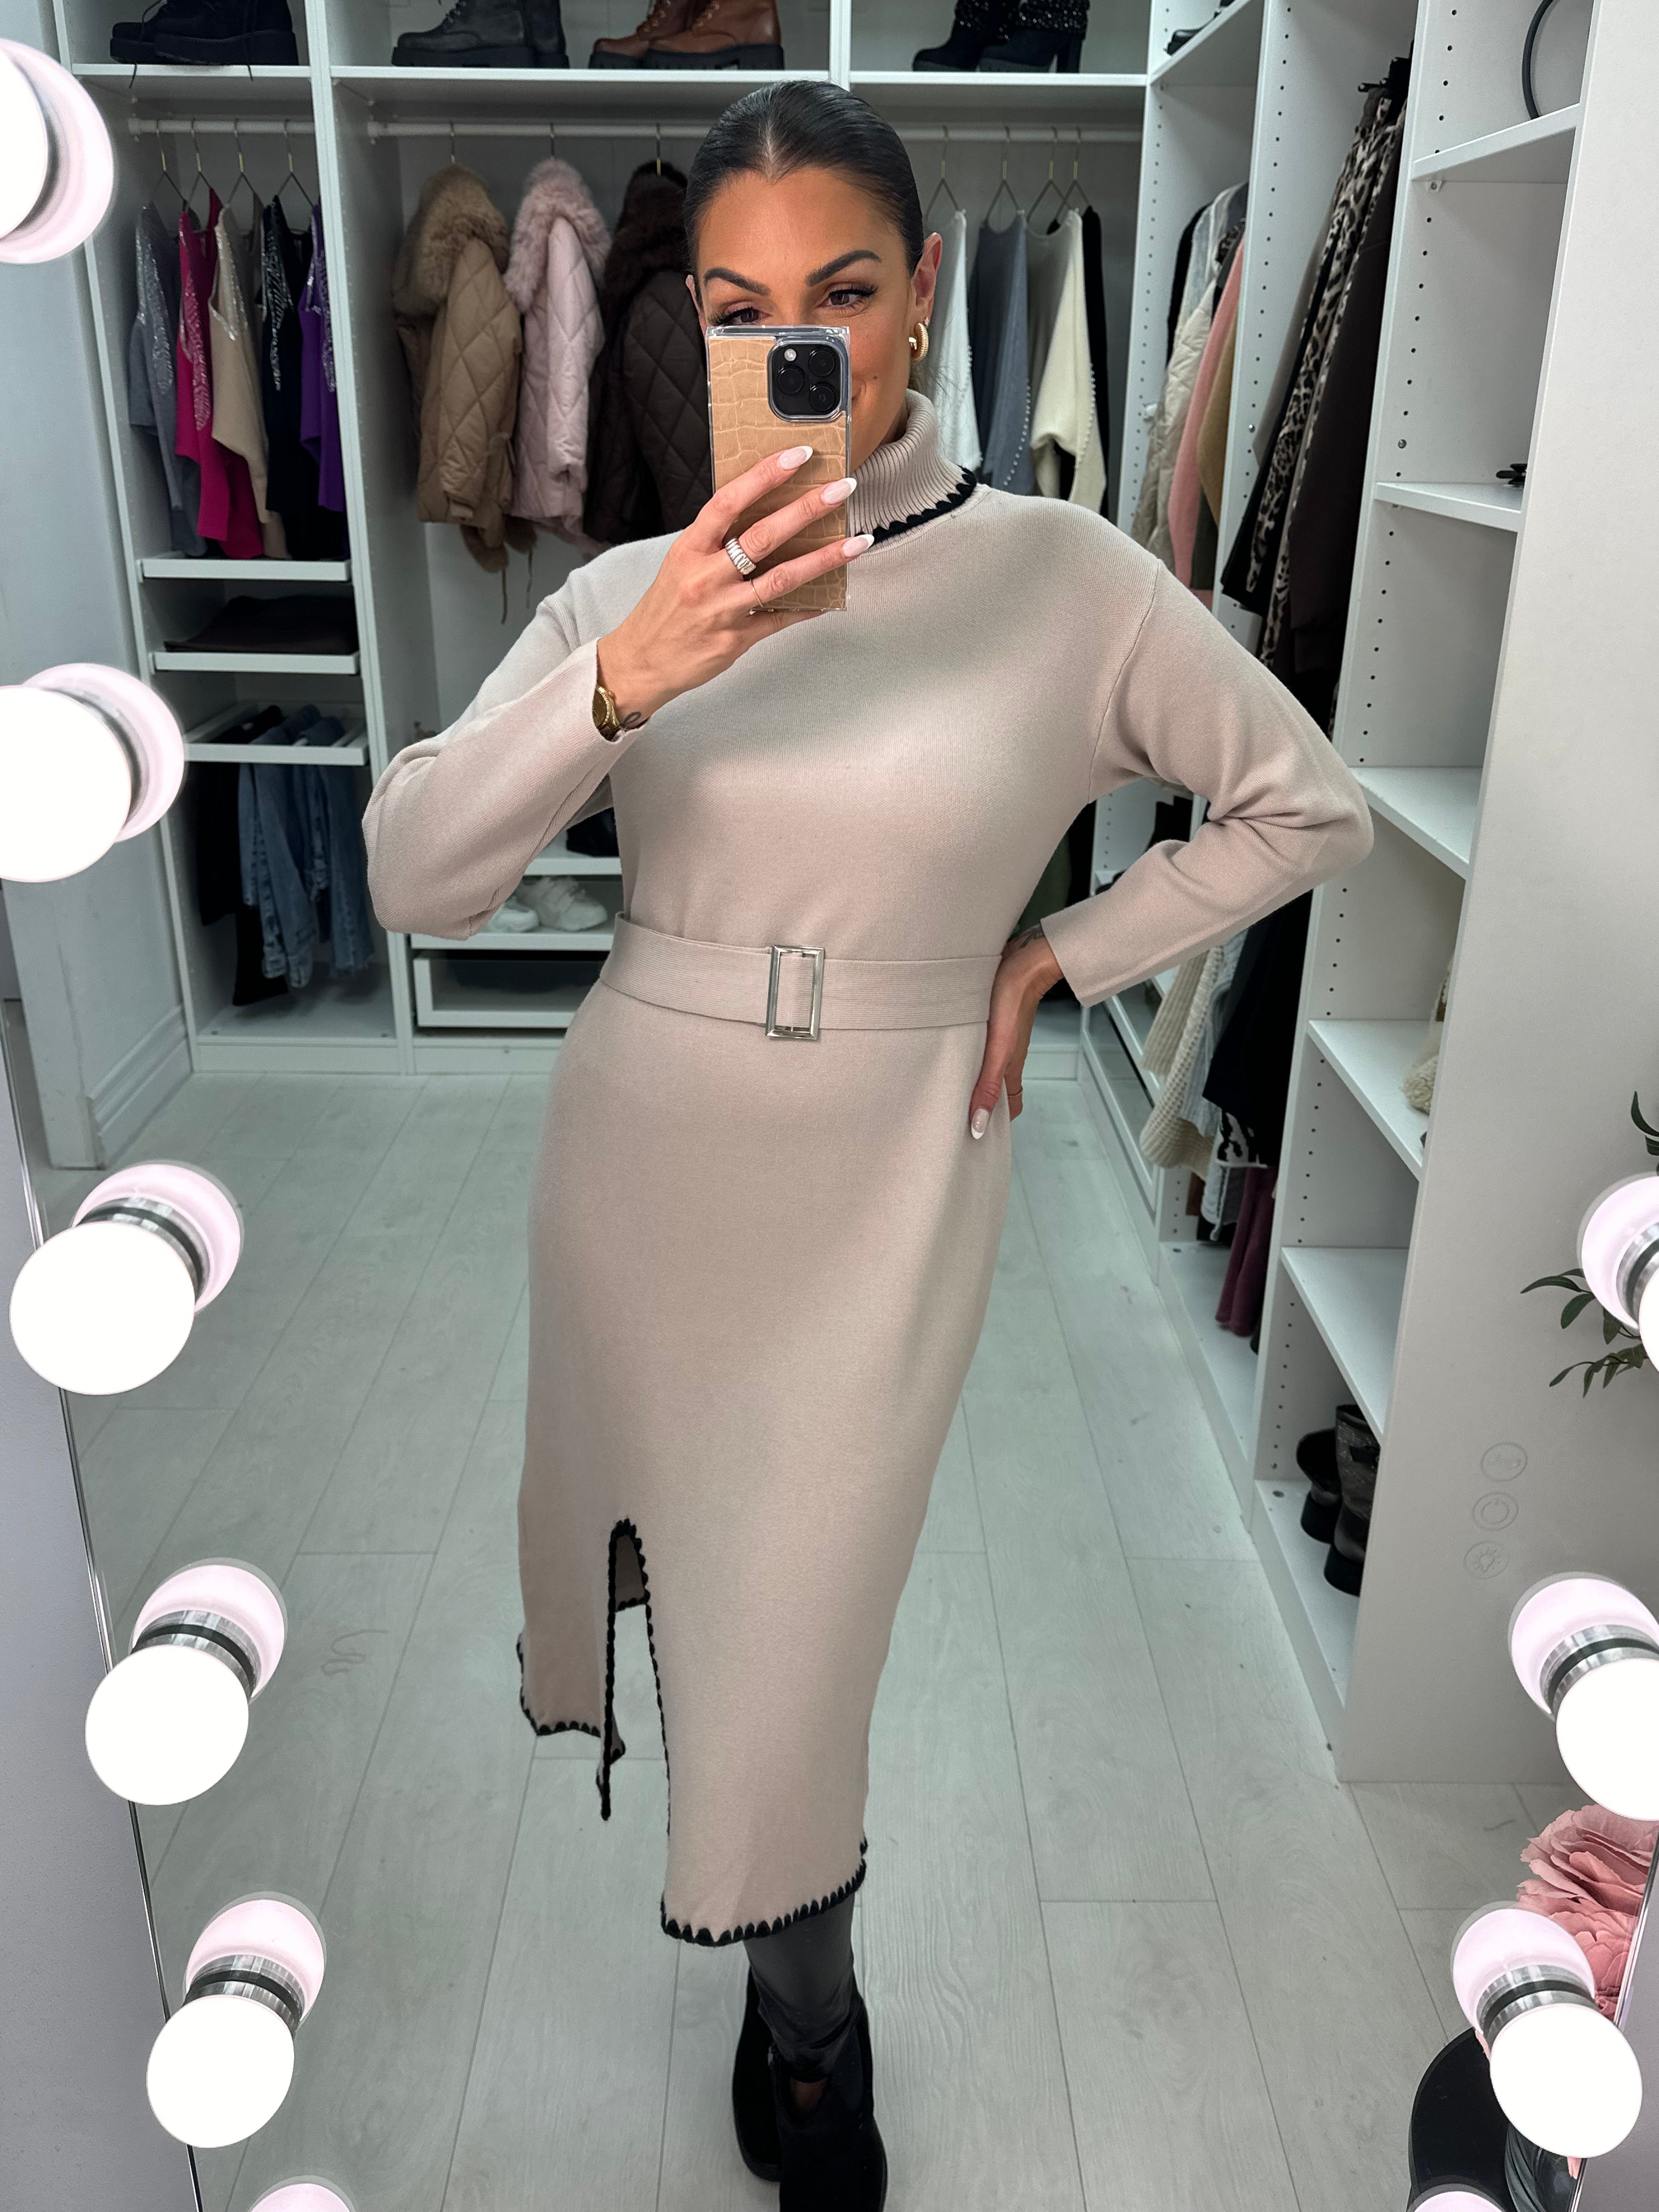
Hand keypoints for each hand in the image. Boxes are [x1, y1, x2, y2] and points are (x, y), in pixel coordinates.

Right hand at [594, 448, 869, 723]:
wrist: (642, 661)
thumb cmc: (665, 609)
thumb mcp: (681, 563)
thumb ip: (715, 540)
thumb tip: (761, 512)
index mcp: (689, 549)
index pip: (729, 502)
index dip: (764, 476)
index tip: (797, 456)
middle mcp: (705, 577)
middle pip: (763, 537)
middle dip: (807, 509)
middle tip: (842, 489)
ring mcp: (723, 610)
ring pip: (781, 579)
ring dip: (824, 559)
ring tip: (857, 542)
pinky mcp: (737, 639)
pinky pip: (781, 619)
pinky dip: (809, 606)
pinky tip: (833, 595)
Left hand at [969, 925, 1063, 1136]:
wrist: (1021, 961)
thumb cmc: (1011, 1003)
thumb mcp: (999, 1050)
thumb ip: (988, 1086)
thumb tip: (979, 1126)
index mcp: (1011, 1069)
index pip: (1010, 1106)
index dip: (996, 1121)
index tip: (974, 1135)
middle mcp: (1006, 1057)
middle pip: (994, 1089)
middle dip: (976, 1103)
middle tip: (948, 1115)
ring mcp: (998, 1039)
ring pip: (985, 1067)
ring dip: (968, 1078)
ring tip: (942, 1089)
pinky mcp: (990, 1022)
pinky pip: (978, 1046)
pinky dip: (966, 1055)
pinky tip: (948, 1052)